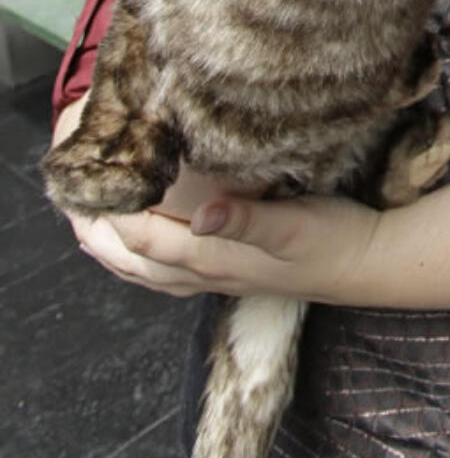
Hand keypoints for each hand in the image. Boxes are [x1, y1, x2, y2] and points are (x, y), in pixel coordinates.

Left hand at [80, 191, 382, 301]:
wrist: (368, 264)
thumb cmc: (333, 238)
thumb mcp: (295, 224)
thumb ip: (246, 221)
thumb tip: (200, 217)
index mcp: (215, 259)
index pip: (144, 240)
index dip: (112, 214)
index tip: (88, 180)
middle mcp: (208, 273)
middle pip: (134, 263)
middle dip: (98, 237)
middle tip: (72, 202)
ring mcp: (219, 277)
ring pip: (149, 272)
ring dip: (115, 252)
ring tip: (91, 226)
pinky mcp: (233, 270)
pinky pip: (170, 272)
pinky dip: (144, 259)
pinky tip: (145, 245)